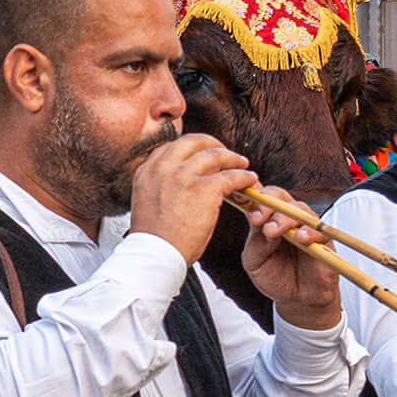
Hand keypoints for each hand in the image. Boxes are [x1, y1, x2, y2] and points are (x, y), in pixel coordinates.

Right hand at [127, 133, 250, 262]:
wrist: (155, 255)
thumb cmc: (154, 239)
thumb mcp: (146, 202)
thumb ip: (159, 186)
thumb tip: (177, 185)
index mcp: (147, 170)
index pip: (172, 147)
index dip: (192, 148)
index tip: (202, 154)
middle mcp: (163, 167)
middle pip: (194, 141)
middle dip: (213, 144)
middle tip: (225, 153)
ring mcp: (183, 176)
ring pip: (215, 155)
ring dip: (233, 158)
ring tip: (243, 164)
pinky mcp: (204, 189)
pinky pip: (231, 175)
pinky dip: (243, 176)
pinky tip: (249, 180)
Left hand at [238, 201, 342, 327]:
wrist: (298, 298)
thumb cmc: (275, 276)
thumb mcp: (255, 263)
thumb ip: (255, 244)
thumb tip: (261, 227)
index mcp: (265, 220)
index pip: (259, 199)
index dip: (250, 195)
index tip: (238, 197)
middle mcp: (285, 219)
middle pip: (279, 196)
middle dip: (267, 203)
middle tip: (257, 218)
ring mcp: (305, 226)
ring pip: (298, 209)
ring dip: (285, 218)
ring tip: (274, 230)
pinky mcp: (323, 239)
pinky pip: (319, 230)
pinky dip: (310, 232)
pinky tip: (301, 238)